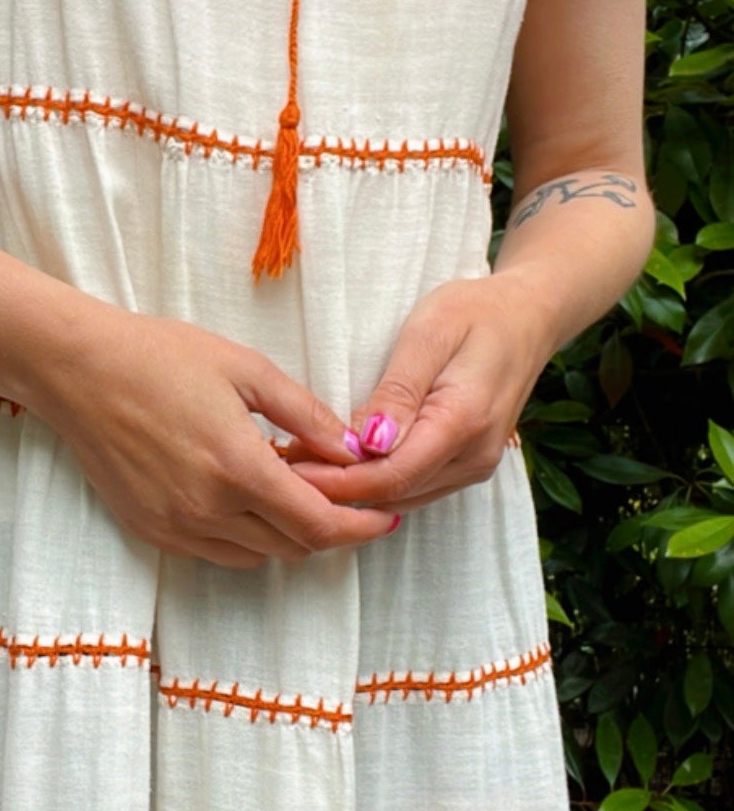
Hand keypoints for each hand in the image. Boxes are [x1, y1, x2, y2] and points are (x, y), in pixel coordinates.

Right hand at [35, 307, 401, 568]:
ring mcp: (174, 526)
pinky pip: (216, 552)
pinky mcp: (150, 530)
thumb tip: (353, 448)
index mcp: (237, 468)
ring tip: (290, 487)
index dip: (361, 526)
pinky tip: (244, 494)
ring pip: (257, 555)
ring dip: (285, 533)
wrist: (75, 368)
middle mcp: (206, 510)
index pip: (319, 523)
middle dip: (329, 527)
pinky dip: (244, 534)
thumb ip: (306, 414)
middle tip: (344, 494)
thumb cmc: (158, 355)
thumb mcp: (246, 369)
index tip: (385, 515)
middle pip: (293, 547)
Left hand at [283, 275, 551, 513]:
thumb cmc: (477, 312)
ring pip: (401, 498)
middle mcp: (473, 458)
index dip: (336, 481)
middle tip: (281, 463)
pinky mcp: (465, 466)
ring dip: (351, 488)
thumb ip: (398, 391)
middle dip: (334, 487)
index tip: (289, 466)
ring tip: (301, 460)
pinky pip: (414, 487)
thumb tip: (367, 444)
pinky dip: (374, 481)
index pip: (390, 476)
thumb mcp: (430, 332)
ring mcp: (472, 467)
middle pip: (392, 494)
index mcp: (464, 423)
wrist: (529, 317)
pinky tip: (340, 461)